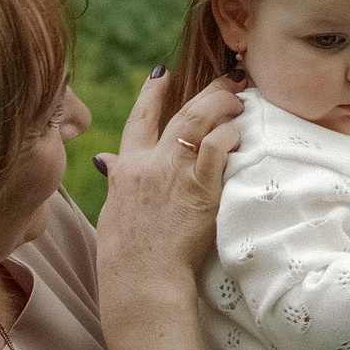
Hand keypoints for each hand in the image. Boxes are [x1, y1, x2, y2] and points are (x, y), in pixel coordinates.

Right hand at [94, 68, 242, 303]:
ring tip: (241, 99)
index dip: (151, 93)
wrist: (141, 277)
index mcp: (127, 169)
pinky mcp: (201, 187)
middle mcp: (151, 163)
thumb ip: (117, 180)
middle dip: (208, 91)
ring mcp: (176, 172)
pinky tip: (239, 132)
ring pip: (200, 121)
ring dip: (223, 104)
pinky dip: (228, 135)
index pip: (138, 120)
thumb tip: (107, 161)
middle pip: (181, 113)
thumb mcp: (114, 210)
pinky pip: (216, 148)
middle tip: (230, 78)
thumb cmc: (127, 254)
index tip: (163, 72)